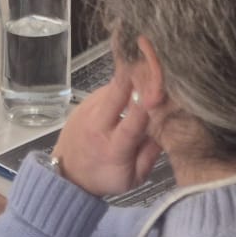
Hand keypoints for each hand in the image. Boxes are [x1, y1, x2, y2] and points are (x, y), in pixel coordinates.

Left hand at [51, 64, 161, 196]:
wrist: (68, 174)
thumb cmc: (104, 177)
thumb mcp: (134, 177)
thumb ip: (152, 152)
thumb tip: (167, 125)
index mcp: (113, 148)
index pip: (132, 121)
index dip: (146, 103)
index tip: (160, 88)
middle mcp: (98, 126)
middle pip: (117, 92)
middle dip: (135, 74)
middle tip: (154, 59)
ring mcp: (88, 111)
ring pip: (113, 86)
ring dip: (131, 78)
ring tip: (148, 71)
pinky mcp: (84, 102)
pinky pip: (107, 89)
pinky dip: (121, 86)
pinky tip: (131, 88)